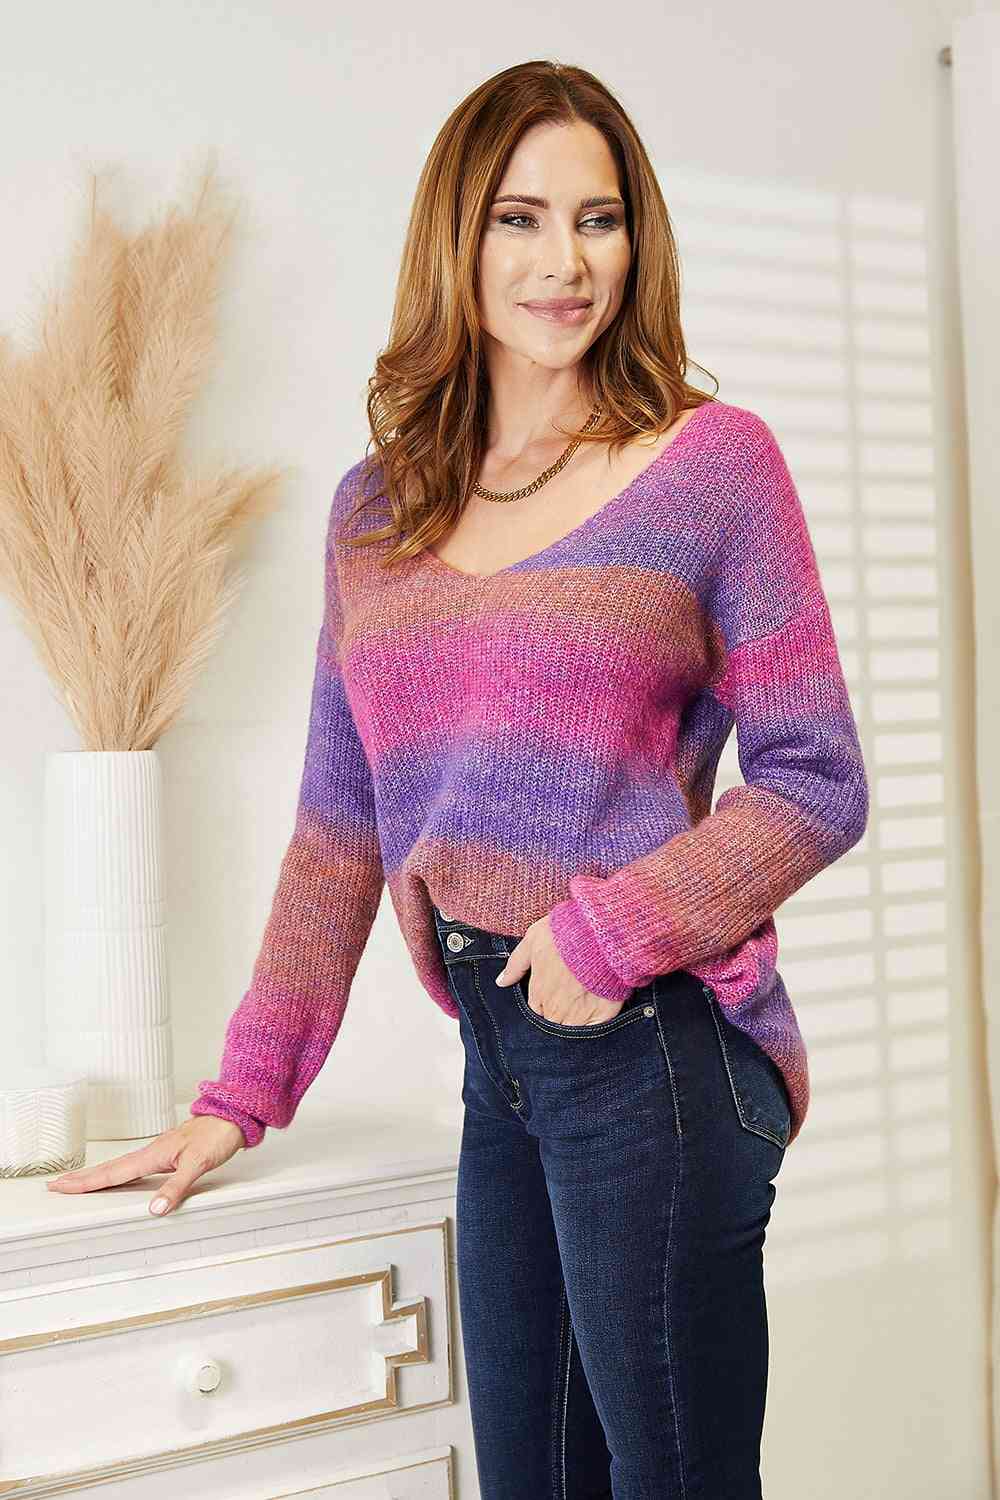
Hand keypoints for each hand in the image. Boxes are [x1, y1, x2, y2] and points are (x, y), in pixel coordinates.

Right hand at [44, 1115, 246, 1216]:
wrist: (233, 1116)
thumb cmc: (217, 1135)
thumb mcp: (198, 1163)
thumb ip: (176, 1187)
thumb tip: (154, 1209)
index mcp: (153, 1155)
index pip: (113, 1173)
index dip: (86, 1182)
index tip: (61, 1186)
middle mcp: (151, 1153)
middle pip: (110, 1169)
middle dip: (82, 1179)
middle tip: (55, 1185)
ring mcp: (158, 1152)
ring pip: (120, 1167)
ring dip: (97, 1175)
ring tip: (76, 1183)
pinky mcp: (167, 1153)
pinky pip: (134, 1166)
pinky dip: (118, 1172)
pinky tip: (117, 1177)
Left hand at [495, 913, 625, 1025]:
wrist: (599, 935)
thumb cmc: (565, 934)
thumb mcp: (533, 940)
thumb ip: (516, 964)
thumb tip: (501, 981)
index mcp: (538, 993)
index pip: (536, 1012)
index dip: (544, 1005)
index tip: (553, 995)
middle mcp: (555, 1010)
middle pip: (552, 1024)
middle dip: (558, 1016)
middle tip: (570, 999)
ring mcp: (578, 1017)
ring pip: (571, 1032)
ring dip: (574, 1024)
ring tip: (584, 1007)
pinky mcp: (601, 1017)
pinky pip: (593, 1032)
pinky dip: (593, 1028)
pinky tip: (597, 1015)